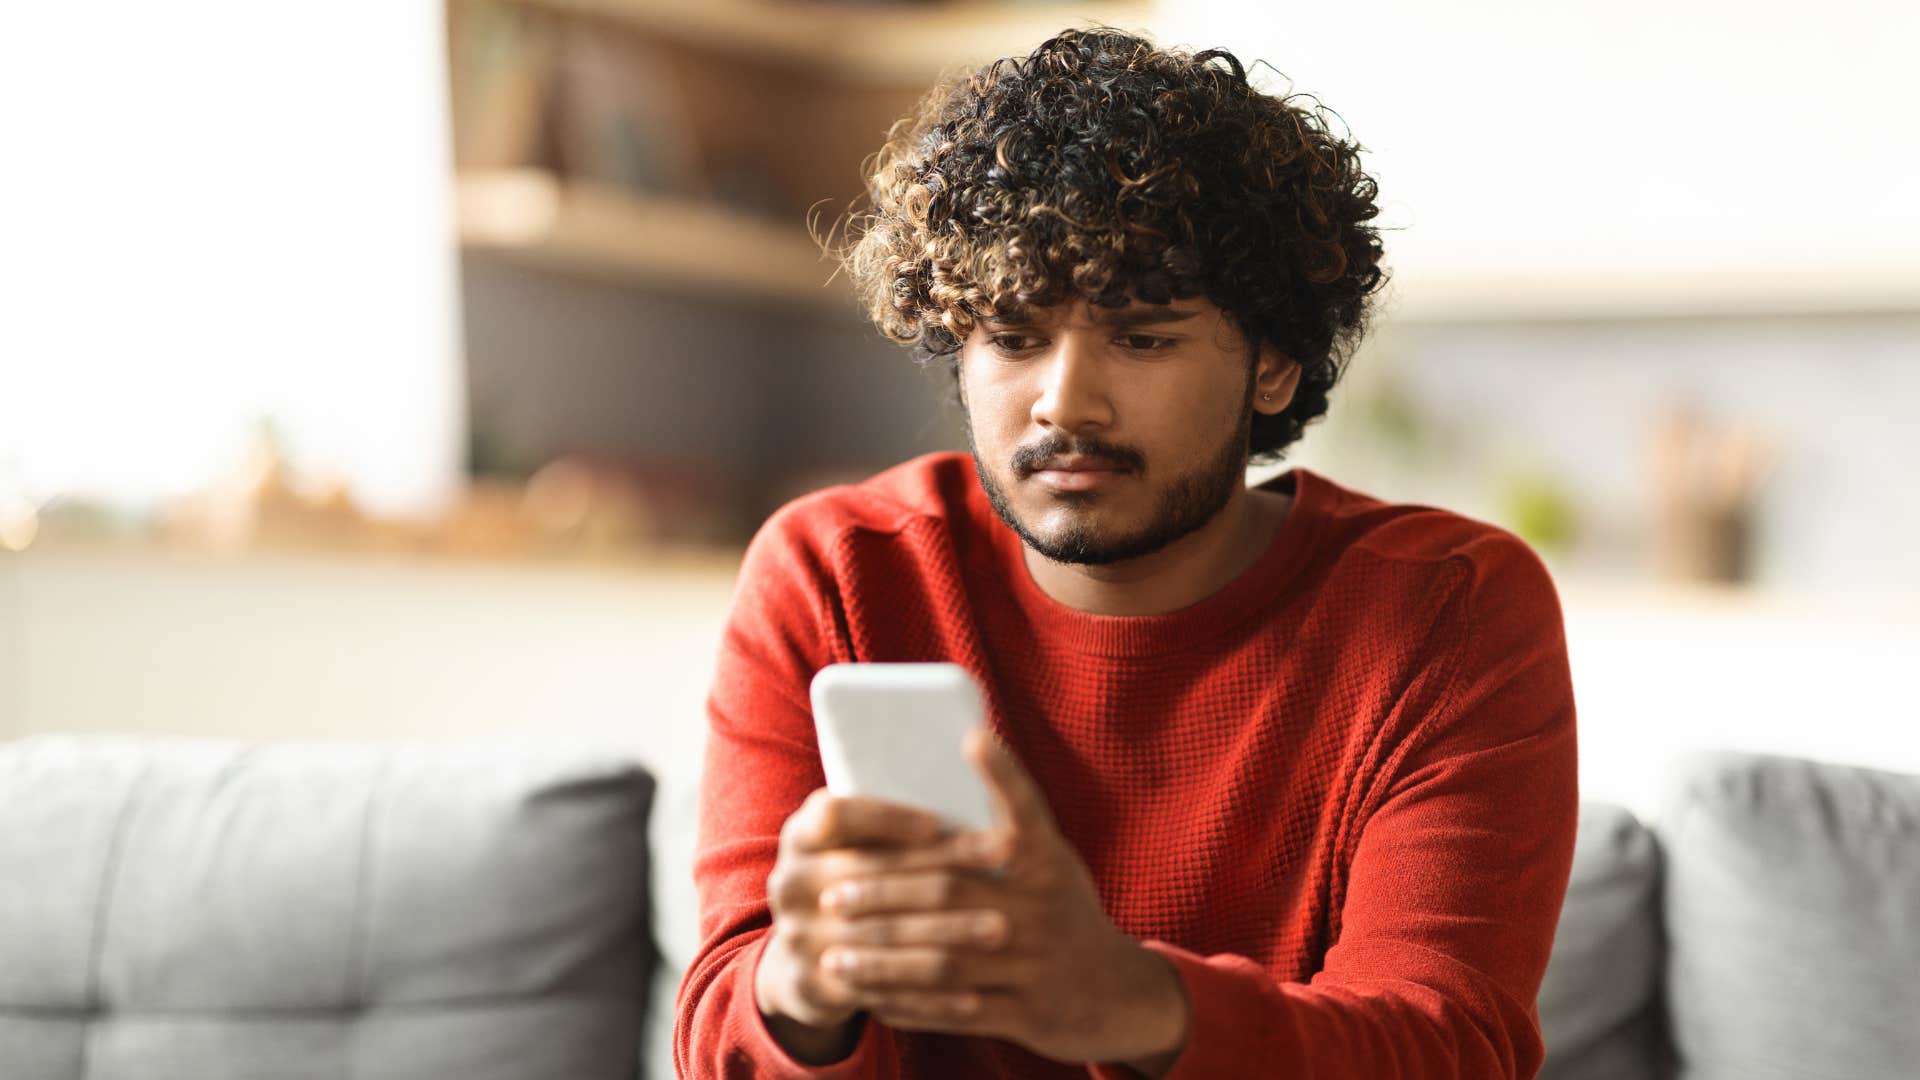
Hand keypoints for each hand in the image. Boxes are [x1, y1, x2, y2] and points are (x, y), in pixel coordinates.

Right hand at [754, 787, 1009, 1062]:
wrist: (809, 956)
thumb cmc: (857, 878)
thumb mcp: (859, 843)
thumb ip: (896, 818)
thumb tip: (976, 757)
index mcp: (802, 835)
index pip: (837, 814)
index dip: (886, 818)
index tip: (938, 823)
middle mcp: (791, 882)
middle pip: (872, 874)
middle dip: (943, 871)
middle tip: (1003, 863)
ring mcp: (798, 935)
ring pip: (884, 933)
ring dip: (949, 931)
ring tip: (1002, 927)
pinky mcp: (815, 985)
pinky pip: (881, 990)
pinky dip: (931, 993)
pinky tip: (975, 991)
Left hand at [818, 729, 1191, 1073]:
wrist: (1117, 992)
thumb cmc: (1061, 911)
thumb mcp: (1050, 864)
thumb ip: (1008, 828)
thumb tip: (952, 758)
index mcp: (1049, 862)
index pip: (1025, 811)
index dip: (1002, 774)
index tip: (970, 738)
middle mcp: (1047, 908)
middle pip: (951, 893)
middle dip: (885, 892)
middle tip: (833, 893)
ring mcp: (1039, 964)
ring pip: (945, 959)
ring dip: (884, 958)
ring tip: (835, 955)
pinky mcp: (1030, 1013)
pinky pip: (957, 1011)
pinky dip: (910, 1004)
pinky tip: (870, 998)